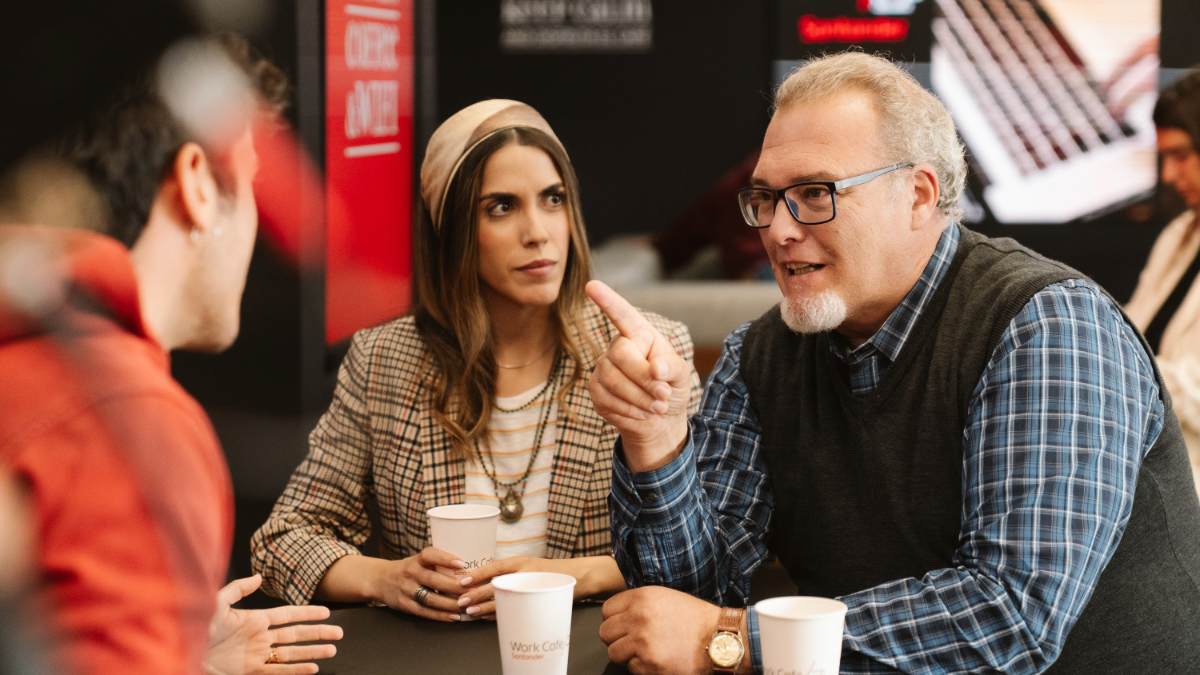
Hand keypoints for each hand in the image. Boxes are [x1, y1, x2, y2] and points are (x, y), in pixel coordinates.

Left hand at [205, 574, 341, 674]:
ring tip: (332, 651)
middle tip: (338, 633)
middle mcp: (259, 638)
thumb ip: (238, 589)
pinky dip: (295, 670)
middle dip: (317, 633)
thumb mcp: (216, 602)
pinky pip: (277, 672)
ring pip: (291, 654)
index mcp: (253, 620)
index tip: (326, 612)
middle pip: (295, 634)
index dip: (307, 613)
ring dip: (312, 652)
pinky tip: (311, 668)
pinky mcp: (248, 671)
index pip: (287, 615)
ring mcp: (255, 656)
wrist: (179, 651)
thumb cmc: (194, 626)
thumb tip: (259, 576)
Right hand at [370, 547, 468, 621]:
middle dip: (453, 585)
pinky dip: (440, 615)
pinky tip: (454, 617)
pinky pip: (424, 611)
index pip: (430, 555)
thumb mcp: (420, 560)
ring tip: (466, 605)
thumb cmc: (409, 569)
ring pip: (430, 598)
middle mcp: (410, 573)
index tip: (462, 564)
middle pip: (433, 579)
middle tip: (471, 589)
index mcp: (417, 559)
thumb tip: (468, 571)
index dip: (446, 559)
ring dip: (449, 603)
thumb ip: (439, 564)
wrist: (380, 579)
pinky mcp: (404, 605)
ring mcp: (406, 590)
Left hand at [455, 556, 597, 618]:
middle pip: (496, 585)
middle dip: (476, 594)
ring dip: (484, 607)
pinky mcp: (535, 601)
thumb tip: (483, 579)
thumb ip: (509, 571)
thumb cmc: (549, 570)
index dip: (477, 574)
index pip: (494, 566)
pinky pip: (512, 609)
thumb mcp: (529, 565)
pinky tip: (486, 617)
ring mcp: (529, 588)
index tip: (462, 580)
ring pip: (503, 599)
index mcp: (520, 562)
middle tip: (461, 600)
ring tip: (471, 612)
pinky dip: (498, 614)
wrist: (578, 576)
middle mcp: (523, 573)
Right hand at [586, 280, 691, 470]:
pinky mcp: (596, 390)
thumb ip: (672, 367)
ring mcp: (603, 368)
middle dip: (644, 378)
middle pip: (621, 354)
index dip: (607, 301)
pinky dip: (629, 410)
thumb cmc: (671, 388)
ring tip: (659, 407)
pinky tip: (642, 413)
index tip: (591, 286)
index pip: (623, 314)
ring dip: (640, 399)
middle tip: (664, 396)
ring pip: (612, 380)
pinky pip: (606, 399)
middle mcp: (618, 347)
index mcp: (640, 334)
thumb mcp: (681, 375)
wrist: (660, 420)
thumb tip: (656, 369)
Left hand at [600, 586, 719, 673]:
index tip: (624, 625)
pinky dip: (642, 667)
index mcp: (642, 598)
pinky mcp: (649, 665)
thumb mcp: (664, 597)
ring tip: (646, 651)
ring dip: (627, 655)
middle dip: (618, 638)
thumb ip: (639, 603)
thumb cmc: (694, 619)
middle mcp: (639, 619)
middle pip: (605, 633)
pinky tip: (658, 660)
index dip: (615, 619)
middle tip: (634, 641)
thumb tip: (617, 615)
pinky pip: (631, 669)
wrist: (718, 639)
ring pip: (614, 653)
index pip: (606, 610)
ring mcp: (643, 643)